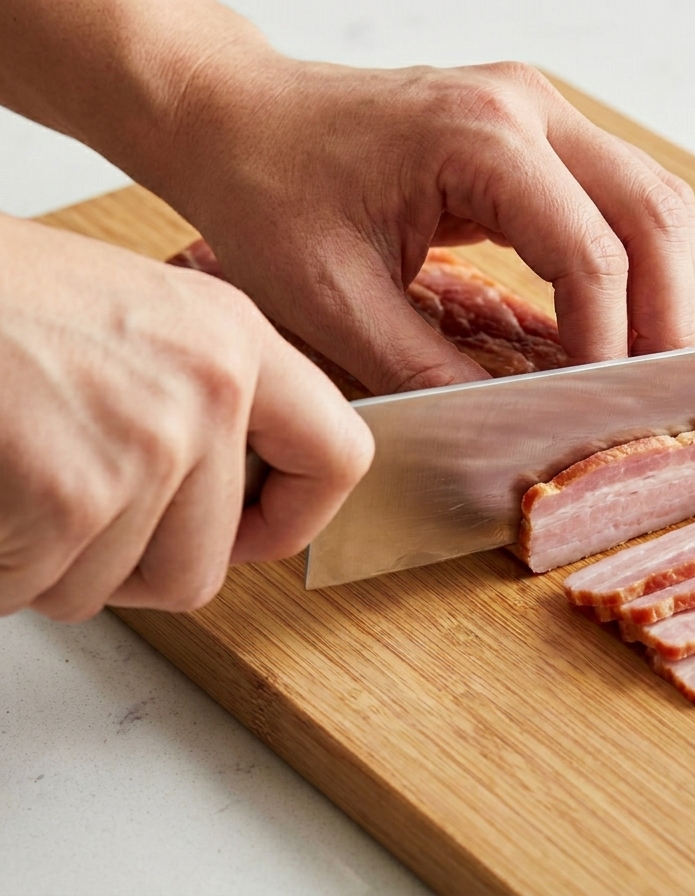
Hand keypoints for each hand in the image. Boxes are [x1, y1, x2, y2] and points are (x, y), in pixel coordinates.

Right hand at [0, 215, 373, 621]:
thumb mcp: (135, 319)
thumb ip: (198, 398)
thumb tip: (227, 495)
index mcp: (234, 339)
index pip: (340, 457)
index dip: (293, 519)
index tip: (250, 535)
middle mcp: (210, 390)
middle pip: (203, 567)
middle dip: (127, 569)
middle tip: (71, 520)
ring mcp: (147, 445)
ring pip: (108, 588)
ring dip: (46, 565)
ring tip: (14, 480)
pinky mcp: (73, 494)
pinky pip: (33, 588)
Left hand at [157, 58, 694, 392]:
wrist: (239, 119)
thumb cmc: (268, 190)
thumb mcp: (334, 300)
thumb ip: (428, 367)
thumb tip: (514, 423)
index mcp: (478, 136)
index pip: (589, 250)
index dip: (609, 342)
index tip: (600, 408)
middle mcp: (527, 107)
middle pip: (653, 212)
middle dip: (669, 315)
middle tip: (661, 395)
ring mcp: (539, 113)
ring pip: (655, 200)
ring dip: (667, 287)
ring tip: (653, 366)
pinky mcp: (536, 135)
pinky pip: (622, 198)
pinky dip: (638, 264)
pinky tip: (625, 321)